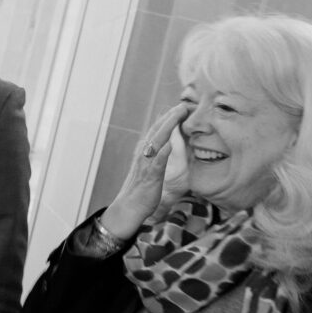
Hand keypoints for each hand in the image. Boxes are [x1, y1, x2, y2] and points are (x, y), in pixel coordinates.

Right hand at [102, 103, 189, 238]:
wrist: (128, 208)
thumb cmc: (141, 190)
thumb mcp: (150, 169)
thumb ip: (157, 155)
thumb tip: (166, 143)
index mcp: (144, 152)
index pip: (156, 131)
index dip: (168, 118)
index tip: (180, 107)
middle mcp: (143, 155)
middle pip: (157, 131)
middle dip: (170, 117)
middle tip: (182, 104)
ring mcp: (145, 165)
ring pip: (156, 142)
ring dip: (167, 127)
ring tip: (178, 115)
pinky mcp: (149, 177)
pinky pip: (156, 163)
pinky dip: (162, 152)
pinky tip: (169, 143)